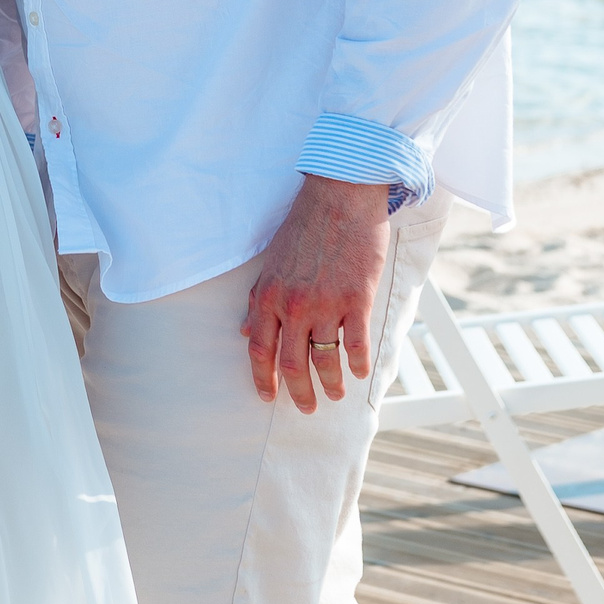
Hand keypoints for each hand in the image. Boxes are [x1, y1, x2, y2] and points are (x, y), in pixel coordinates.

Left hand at [242, 177, 391, 413]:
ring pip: (325, 360)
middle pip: (292, 364)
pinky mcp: (357, 299)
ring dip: (330, 383)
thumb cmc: (305, 226)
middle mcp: (294, 305)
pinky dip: (357, 365)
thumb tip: (245, 331)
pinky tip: (359, 374)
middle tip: (306, 407)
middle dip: (299, 393)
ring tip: (335, 394)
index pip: (259, 349)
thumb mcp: (271, 262)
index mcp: (269, 296)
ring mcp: (327, 304)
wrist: (340, 196)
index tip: (268, 396)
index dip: (262, 379)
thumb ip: (258, 299)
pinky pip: (356, 345)